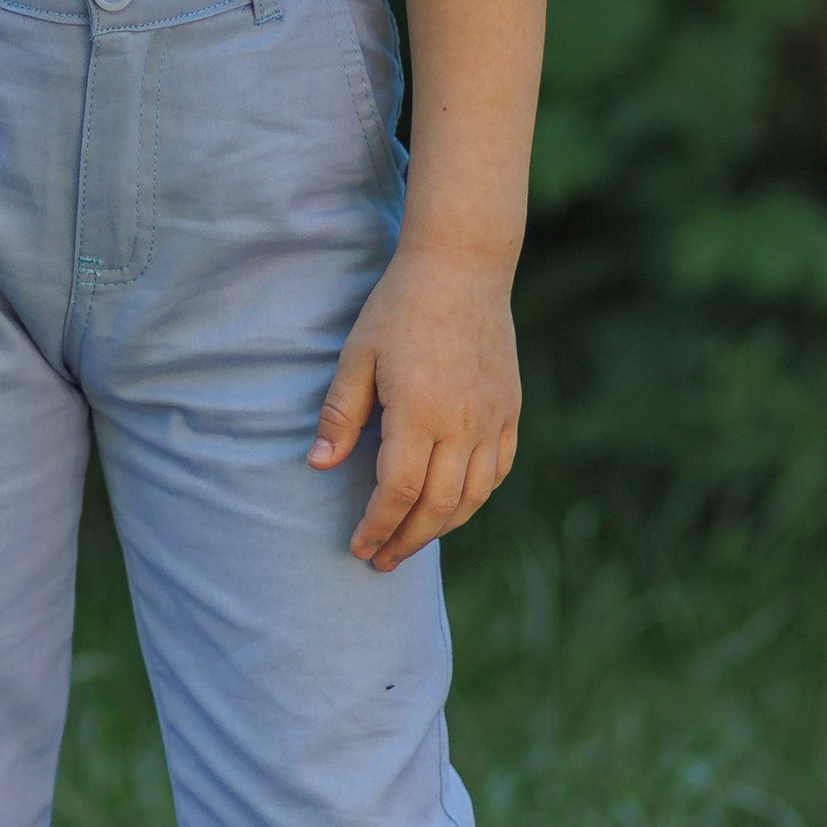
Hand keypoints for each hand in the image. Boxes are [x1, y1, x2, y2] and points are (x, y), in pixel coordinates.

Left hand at [308, 245, 520, 570]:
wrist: (462, 267)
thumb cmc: (400, 308)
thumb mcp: (357, 355)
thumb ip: (340, 415)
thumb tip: (317, 465)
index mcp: (419, 412)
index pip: (397, 491)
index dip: (377, 526)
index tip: (359, 547)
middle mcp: (462, 423)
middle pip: (437, 505)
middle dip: (407, 540)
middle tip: (382, 560)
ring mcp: (492, 418)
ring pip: (473, 496)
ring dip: (442, 527)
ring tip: (413, 540)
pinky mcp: (509, 410)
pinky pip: (498, 470)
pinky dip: (476, 497)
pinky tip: (454, 505)